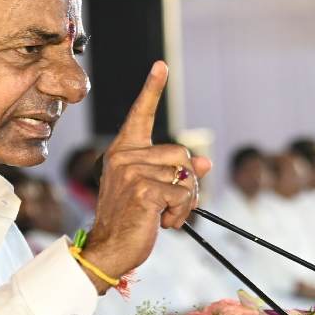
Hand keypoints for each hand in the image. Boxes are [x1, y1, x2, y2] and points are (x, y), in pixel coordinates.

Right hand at [80, 61, 211, 288]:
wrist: (109, 249)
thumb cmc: (131, 221)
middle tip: (167, 205)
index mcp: (123, 151)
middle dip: (186, 183)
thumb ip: (176, 173)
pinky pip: (183, 194)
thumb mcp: (156, 191)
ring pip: (185, 175)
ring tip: (162, 215)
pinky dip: (181, 214)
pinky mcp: (144, 190)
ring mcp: (132, 172)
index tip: (161, 65)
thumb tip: (205, 164)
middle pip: (181, 153)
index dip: (152, 89)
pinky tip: (162, 223)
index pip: (140, 114)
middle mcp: (124, 156)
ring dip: (184, 201)